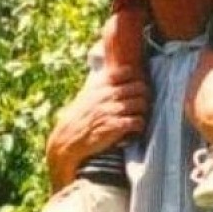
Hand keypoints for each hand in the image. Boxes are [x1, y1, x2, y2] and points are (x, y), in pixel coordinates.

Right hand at [46, 65, 149, 186]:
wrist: (68, 139)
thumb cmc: (79, 118)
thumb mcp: (86, 95)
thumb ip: (101, 85)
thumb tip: (116, 74)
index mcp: (100, 86)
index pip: (125, 72)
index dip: (135, 77)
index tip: (136, 84)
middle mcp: (106, 96)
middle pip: (139, 87)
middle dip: (144, 95)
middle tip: (143, 102)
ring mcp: (111, 111)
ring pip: (141, 103)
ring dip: (144, 110)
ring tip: (139, 115)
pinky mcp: (115, 126)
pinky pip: (137, 122)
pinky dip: (140, 125)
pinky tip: (135, 127)